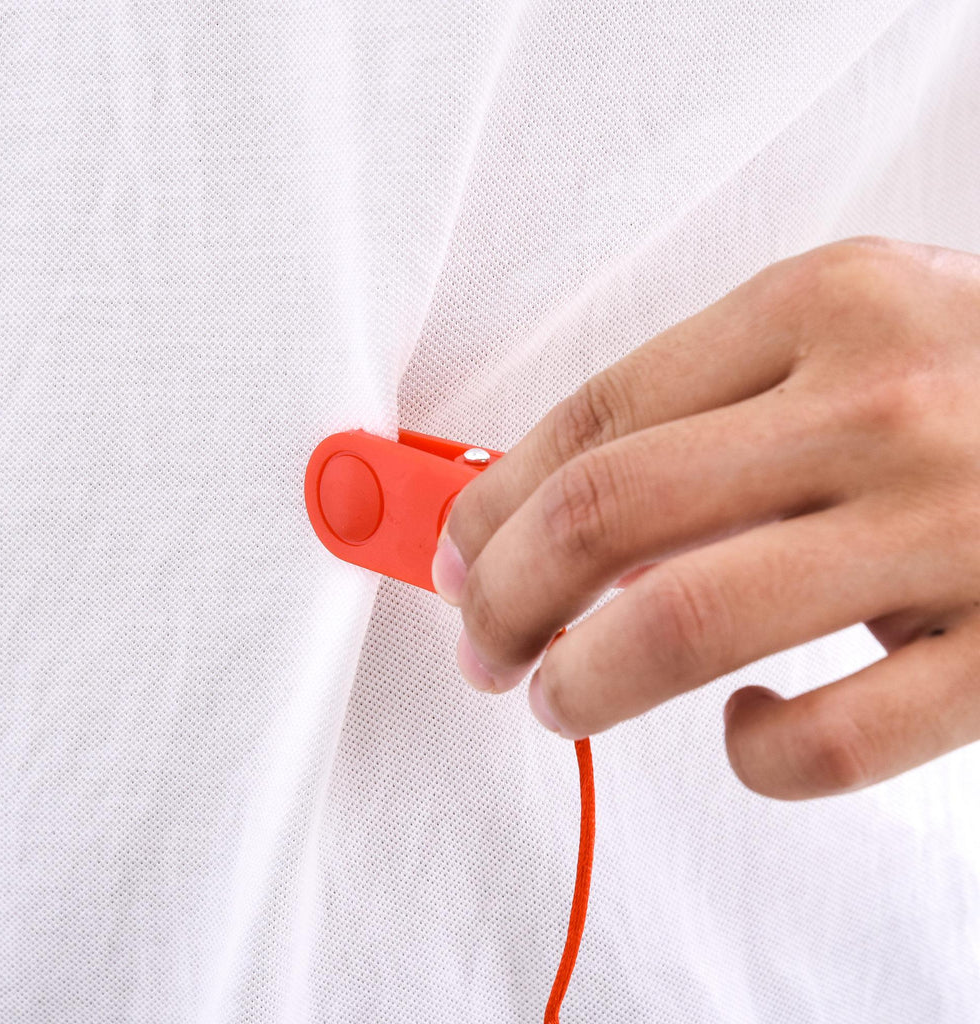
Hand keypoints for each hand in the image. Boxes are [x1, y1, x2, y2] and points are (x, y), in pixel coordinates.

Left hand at [431, 237, 979, 799]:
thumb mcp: (859, 337)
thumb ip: (715, 411)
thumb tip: (549, 513)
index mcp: (826, 305)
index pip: (591, 418)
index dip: (490, 503)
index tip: (454, 556)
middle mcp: (884, 400)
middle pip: (602, 515)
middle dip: (500, 597)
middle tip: (480, 645)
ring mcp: (957, 524)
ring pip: (681, 624)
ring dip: (582, 680)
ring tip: (558, 699)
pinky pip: (834, 740)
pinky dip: (758, 756)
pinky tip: (751, 729)